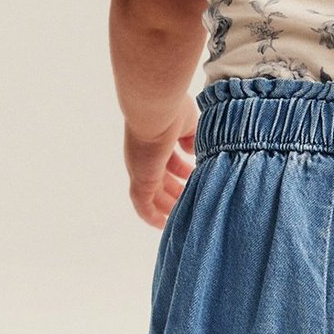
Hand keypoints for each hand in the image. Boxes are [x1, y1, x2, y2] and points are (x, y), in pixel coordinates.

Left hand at [123, 95, 199, 227]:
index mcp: (157, 138)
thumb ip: (190, 137)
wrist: (155, 108)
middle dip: (175, 189)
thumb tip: (191, 151)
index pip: (167, 158)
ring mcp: (141, 168)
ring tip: (183, 213)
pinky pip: (143, 204)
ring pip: (154, 192)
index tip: (193, 176)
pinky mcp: (140, 179)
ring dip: (167, 204)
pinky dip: (151, 215)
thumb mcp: (189, 123)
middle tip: (191, 198)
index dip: (181, 168)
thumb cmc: (172, 109)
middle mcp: (146, 155)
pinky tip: (162, 225)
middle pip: (160, 177)